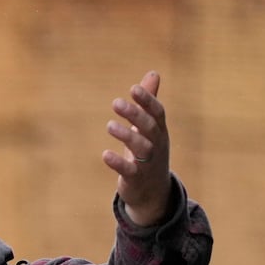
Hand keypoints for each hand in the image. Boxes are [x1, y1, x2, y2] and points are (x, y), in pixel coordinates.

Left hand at [102, 70, 170, 226]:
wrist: (152, 191)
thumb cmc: (149, 153)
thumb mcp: (150, 128)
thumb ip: (148, 102)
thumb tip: (153, 73)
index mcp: (159, 131)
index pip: (157, 113)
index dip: (147, 100)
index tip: (133, 88)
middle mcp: (156, 145)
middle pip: (149, 128)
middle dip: (135, 114)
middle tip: (116, 102)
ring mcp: (148, 163)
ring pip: (141, 148)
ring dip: (126, 136)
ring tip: (109, 125)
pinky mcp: (136, 179)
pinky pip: (128, 171)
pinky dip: (118, 163)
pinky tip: (105, 155)